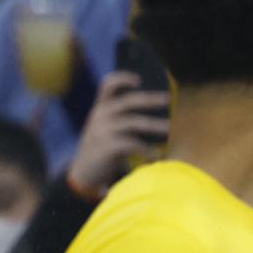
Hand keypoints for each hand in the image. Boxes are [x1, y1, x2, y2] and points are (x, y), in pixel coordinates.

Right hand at [67, 72, 171, 193]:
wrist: (83, 174)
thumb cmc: (101, 150)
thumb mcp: (105, 129)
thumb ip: (121, 120)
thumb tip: (156, 114)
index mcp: (100, 108)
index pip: (107, 85)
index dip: (122, 78)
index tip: (138, 80)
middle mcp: (100, 115)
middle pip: (128, 101)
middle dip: (150, 99)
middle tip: (168, 99)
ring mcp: (103, 130)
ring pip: (134, 122)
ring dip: (155, 125)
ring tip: (169, 128)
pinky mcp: (108, 146)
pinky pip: (134, 144)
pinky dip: (147, 150)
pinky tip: (155, 157)